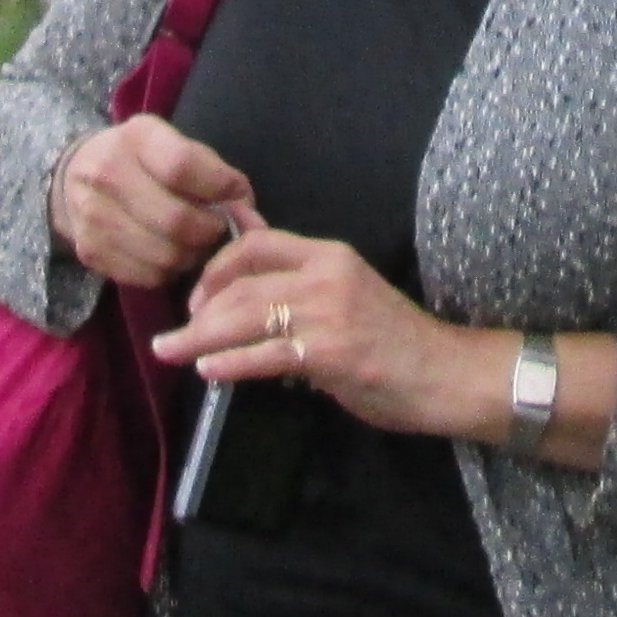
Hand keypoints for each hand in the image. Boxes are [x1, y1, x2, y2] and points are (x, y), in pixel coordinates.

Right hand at [53, 117, 253, 287]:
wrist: (73, 176)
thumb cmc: (140, 158)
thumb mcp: (171, 143)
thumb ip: (209, 169)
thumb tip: (246, 208)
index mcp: (136, 137)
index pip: (183, 166)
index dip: (219, 186)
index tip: (236, 194)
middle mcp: (107, 174)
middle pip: (176, 221)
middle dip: (209, 231)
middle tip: (216, 228)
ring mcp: (94, 217)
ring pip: (165, 256)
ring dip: (192, 255)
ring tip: (194, 242)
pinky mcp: (90, 252)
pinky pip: (148, 276)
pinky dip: (169, 271)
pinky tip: (169, 253)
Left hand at [153, 227, 503, 445]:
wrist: (445, 373)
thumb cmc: (395, 341)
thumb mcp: (348, 297)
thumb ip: (302, 292)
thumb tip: (247, 298)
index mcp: (329, 256)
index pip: (257, 243)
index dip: (217, 266)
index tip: (196, 295)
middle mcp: (326, 275)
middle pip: (242, 283)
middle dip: (198, 309)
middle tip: (172, 334)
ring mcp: (328, 313)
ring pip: (246, 316)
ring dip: (200, 337)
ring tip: (171, 352)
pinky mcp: (330, 352)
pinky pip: (267, 355)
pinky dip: (231, 362)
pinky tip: (208, 370)